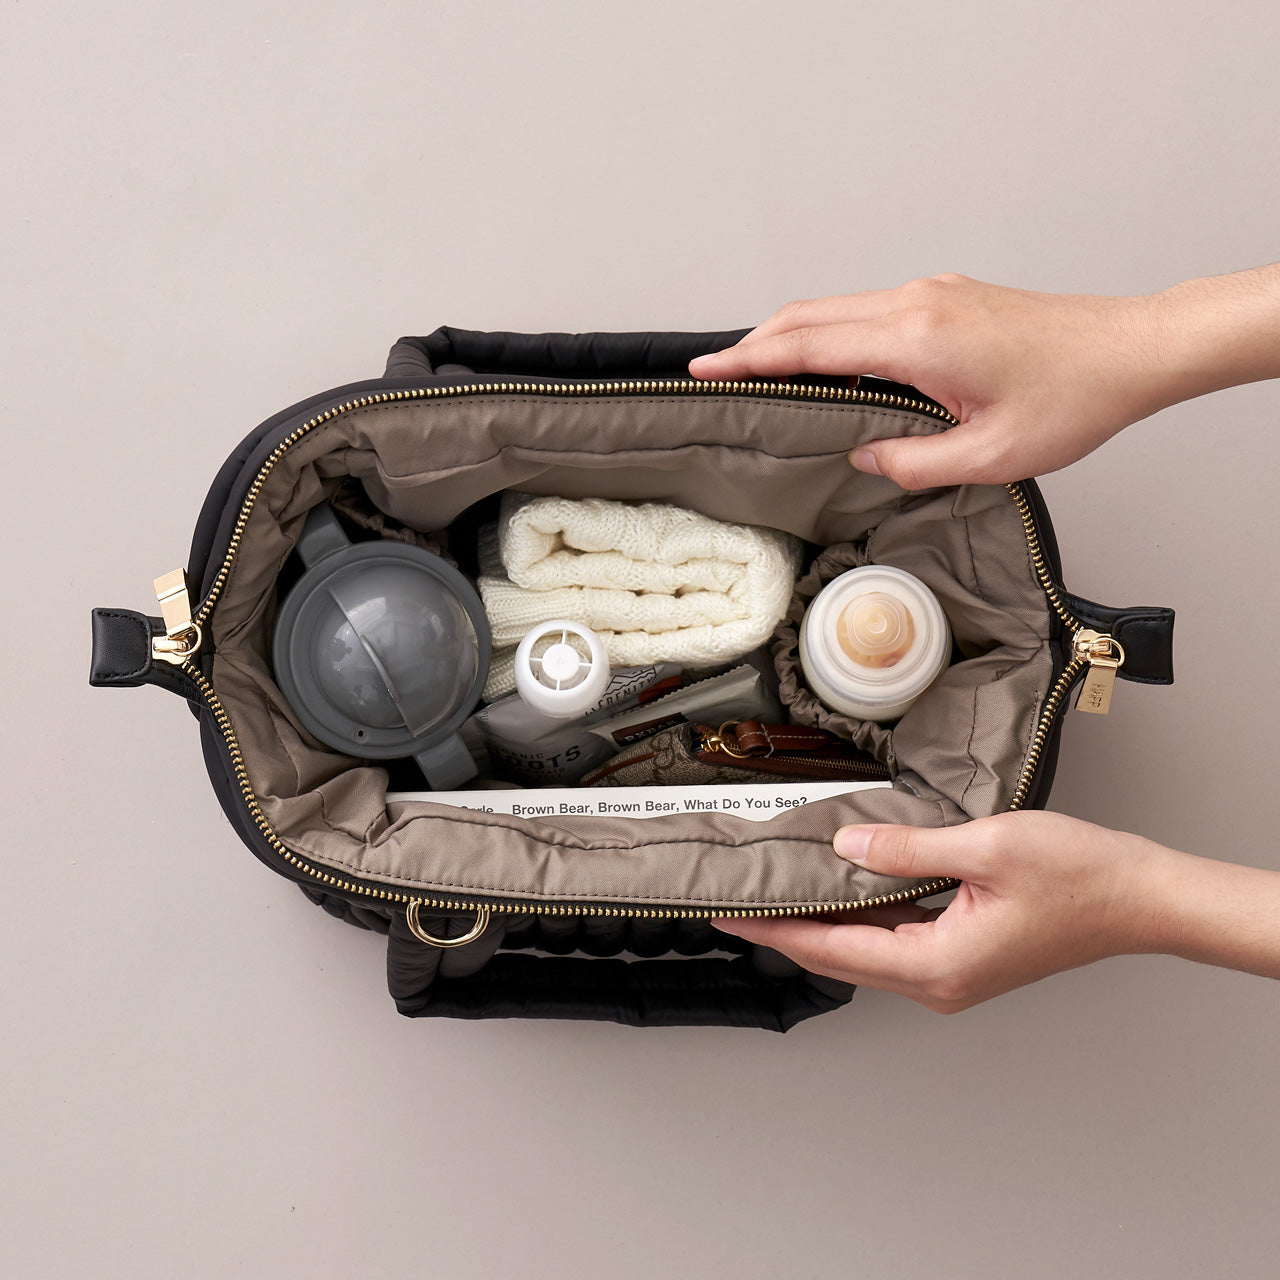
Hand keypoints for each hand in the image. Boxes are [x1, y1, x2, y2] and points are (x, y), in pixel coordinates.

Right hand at [688, 269, 1279, 487]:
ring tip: (754, 365)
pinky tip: (821, 356)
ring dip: (789, 334)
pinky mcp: (947, 298)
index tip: (705, 371)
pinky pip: (865, 310)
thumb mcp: (989, 455)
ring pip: (835, 307)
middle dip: (753, 342)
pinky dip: (827, 330)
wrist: (1131, 351)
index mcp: (917, 339)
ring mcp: (932, 293)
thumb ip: (912, 461)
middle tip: (712, 370)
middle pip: (809, 315)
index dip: (750, 360)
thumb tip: (863, 458)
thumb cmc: (1073, 398)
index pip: (808, 346)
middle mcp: (917, 303)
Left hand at [714, 812, 1180, 1012]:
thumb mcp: (982, 847)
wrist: (1138, 896)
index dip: (773, 929)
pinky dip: (858, 919)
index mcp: (937, 965)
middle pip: (840, 956)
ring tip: (774, 895)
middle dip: (784, 930)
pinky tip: (840, 890)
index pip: (831, 948)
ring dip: (820, 925)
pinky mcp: (965, 957)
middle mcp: (939, 982)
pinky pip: (894, 941)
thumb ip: (906, 850)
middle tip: (734, 904)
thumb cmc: (1078, 875)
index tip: (728, 914)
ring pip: (865, 951)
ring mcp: (953, 973)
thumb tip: (847, 849)